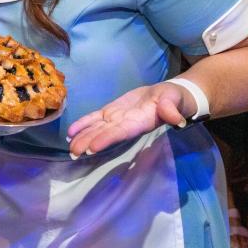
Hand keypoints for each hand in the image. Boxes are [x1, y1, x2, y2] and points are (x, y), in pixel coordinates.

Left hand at [66, 81, 189, 158]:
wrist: (167, 96)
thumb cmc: (173, 99)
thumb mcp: (174, 100)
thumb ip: (172, 109)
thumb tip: (177, 120)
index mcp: (139, 122)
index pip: (120, 133)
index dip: (106, 140)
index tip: (91, 148)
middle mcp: (125, 124)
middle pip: (104, 134)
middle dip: (89, 143)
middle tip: (73, 152)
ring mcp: (117, 119)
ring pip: (97, 128)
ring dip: (83, 137)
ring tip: (69, 146)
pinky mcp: (112, 111)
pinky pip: (95, 118)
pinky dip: (83, 124)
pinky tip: (70, 132)